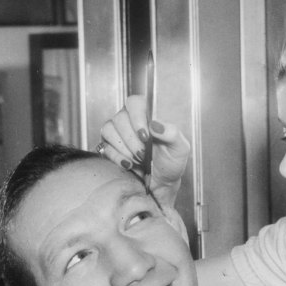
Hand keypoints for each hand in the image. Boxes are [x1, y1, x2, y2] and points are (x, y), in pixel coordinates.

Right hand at [96, 95, 189, 209]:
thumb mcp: (180, 148)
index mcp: (147, 115)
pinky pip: (104, 147)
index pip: (134, 102)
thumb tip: (155, 124)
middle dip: (132, 140)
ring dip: (124, 148)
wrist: (162, 182)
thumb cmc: (172, 162)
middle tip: (144, 154)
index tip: (145, 136)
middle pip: (120, 118)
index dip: (137, 117)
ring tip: (139, 160)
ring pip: (109, 130)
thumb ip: (172, 133)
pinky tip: (130, 164)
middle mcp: (129, 120)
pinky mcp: (109, 147)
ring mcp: (117, 133)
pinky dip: (117, 157)